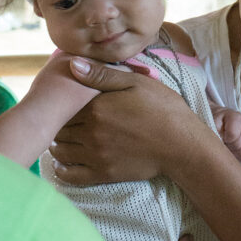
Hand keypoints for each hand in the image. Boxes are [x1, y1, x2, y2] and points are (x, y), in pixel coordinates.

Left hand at [49, 57, 206, 184]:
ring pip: (61, 151)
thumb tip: (72, 64)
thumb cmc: (163, 109)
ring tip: (62, 141)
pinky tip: (62, 164)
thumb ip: (102, 75)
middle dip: (59, 125)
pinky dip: (62, 170)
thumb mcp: (135, 82)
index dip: (62, 105)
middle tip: (62, 123)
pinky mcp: (104, 174)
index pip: (63, 107)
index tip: (64, 105)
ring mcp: (96, 155)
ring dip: (57, 145)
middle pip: (60, 129)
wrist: (182, 144)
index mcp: (96, 108)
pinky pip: (71, 175)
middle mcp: (91, 132)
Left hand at [212, 106, 240, 160]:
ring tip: (228, 145)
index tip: (221, 137)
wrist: (226, 120)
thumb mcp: (214, 121)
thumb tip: (219, 139)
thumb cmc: (219, 122)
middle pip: (238, 146)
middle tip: (224, 142)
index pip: (233, 135)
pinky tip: (234, 149)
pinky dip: (239, 155)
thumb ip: (214, 128)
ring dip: (234, 152)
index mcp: (237, 119)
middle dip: (228, 146)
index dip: (225, 139)